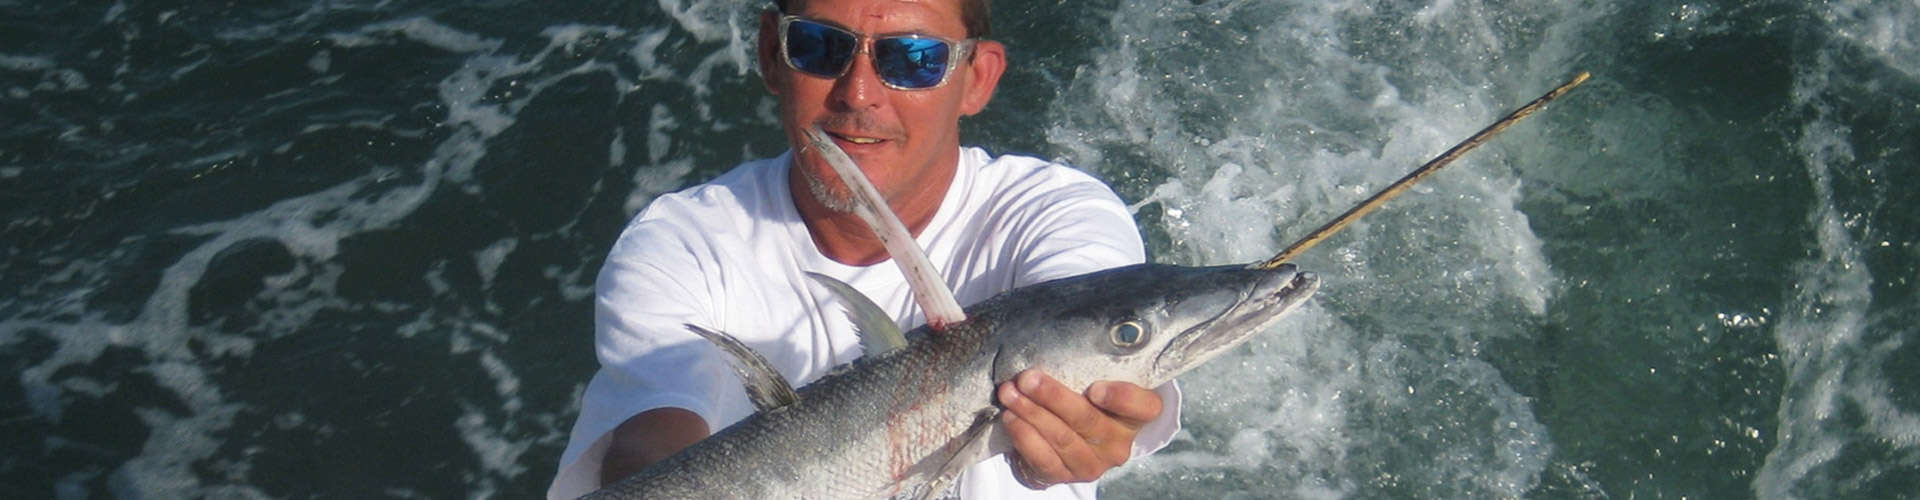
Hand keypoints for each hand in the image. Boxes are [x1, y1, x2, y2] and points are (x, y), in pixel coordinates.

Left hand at [995, 370, 1162, 489]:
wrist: (1069, 440)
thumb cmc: (1085, 396)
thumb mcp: (1096, 378)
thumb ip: (1091, 363)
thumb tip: (1061, 329)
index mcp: (1136, 415)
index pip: (1144, 407)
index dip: (1122, 399)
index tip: (1094, 388)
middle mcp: (1119, 443)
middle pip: (1088, 420)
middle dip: (1054, 397)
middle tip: (1027, 378)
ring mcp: (1094, 463)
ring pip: (1062, 438)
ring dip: (1031, 414)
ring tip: (1009, 393)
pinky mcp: (1067, 475)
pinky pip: (1044, 459)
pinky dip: (1025, 437)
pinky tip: (1011, 418)